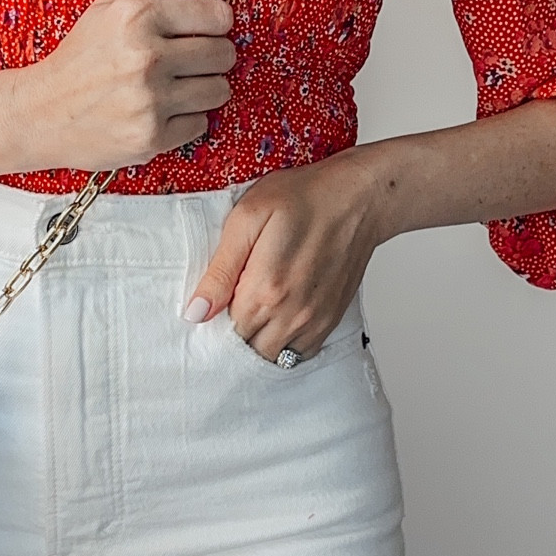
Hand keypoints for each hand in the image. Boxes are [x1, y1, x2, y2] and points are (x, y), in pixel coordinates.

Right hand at [23, 0, 235, 170]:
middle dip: (208, 56)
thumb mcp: (116, 3)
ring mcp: (149, 100)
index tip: (194, 31)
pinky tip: (157, 110)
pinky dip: (184, 119)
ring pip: (219, 90)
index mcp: (137, 15)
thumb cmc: (82, 54)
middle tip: (179, 60)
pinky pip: (201, 123)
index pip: (220, 16)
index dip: (212, 24)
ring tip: (169, 86)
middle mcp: (145, 57)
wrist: (41, 113)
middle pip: (224, 54)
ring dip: (201, 89)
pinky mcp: (151, 137)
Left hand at [185, 151, 391, 360]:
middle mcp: (292, 314)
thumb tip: (196, 313)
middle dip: (232, 335)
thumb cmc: (303, 198)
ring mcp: (314, 321)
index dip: (211, 322)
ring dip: (257, 342)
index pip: (223, 334)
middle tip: (231, 304)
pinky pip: (300, 353)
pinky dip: (284, 345)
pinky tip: (277, 320)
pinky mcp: (330, 320)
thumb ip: (220, 271)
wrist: (359, 198)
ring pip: (273, 357)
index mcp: (265, 290)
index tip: (212, 305)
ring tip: (254, 311)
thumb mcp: (247, 219)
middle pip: (247, 351)